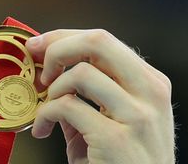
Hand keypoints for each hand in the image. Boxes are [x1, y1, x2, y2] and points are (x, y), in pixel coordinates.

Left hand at [25, 29, 174, 163]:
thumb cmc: (121, 161)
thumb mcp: (110, 120)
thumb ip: (85, 93)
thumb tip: (44, 65)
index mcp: (150, 83)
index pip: (103, 40)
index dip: (62, 37)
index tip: (36, 45)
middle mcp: (150, 94)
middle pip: (98, 41)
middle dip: (58, 47)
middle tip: (38, 67)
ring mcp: (137, 116)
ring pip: (81, 72)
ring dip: (52, 89)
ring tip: (45, 108)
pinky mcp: (117, 139)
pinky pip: (67, 107)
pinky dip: (44, 115)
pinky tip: (42, 129)